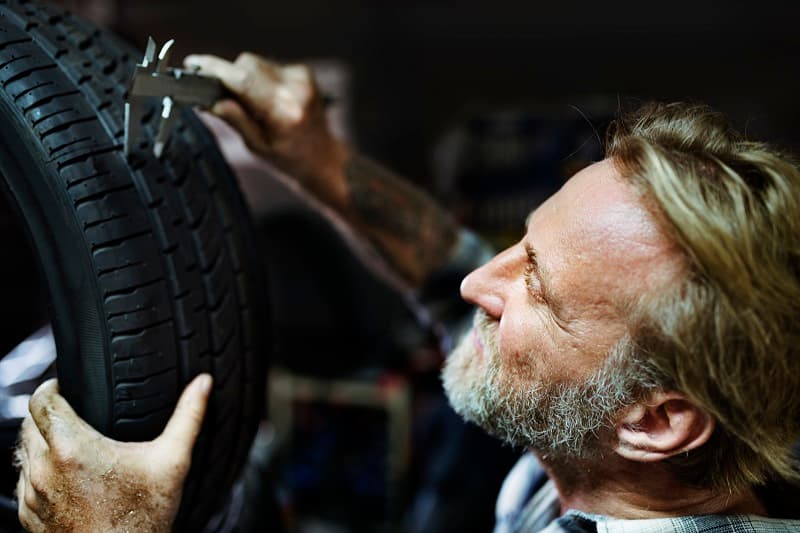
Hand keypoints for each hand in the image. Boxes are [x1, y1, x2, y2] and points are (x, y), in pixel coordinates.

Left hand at [15, 374, 211, 531]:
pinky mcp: (29, 514)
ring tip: (73, 443)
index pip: (42, 399)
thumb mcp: (172, 462)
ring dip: (41, 441)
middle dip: (49, 413)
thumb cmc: (143, 518)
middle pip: (29, 422)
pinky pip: (23, 481)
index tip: (69, 388)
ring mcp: (32, 493)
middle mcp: (44, 468)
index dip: (53, 387)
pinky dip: (38, 471)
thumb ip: (188, 417)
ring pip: (24, 451)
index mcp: (72, 448)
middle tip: (76, 414)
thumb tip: (204, 384)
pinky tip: (67, 476)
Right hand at [184, 52, 347, 206]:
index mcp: (283, 112)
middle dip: (231, 77)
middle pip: (247, 64)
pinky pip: (269, 66)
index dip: (214, 69)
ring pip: (257, 63)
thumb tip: (211, 100)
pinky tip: (268, 100)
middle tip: (228, 99)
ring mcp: (302, 79)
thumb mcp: (257, 147)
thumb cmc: (291, 159)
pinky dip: (261, 79)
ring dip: (246, 79)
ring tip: (255, 106)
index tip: (195, 65)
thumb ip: (235, 120)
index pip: (242, 80)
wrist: (323, 158)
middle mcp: (295, 90)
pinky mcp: (304, 73)